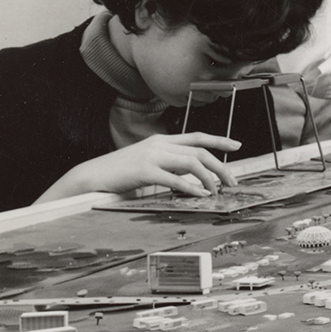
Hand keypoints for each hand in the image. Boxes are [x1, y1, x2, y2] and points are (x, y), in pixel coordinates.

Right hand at [45, 132, 240, 201]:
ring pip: (192, 163)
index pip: (196, 136)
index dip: (218, 140)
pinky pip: (175, 179)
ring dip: (209, 178)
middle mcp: (159, 145)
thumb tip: (194, 174)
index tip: (237, 144)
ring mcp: (152, 156)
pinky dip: (192, 188)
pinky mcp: (145, 171)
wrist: (93, 176)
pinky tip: (201, 195)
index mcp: (161, 141)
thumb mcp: (149, 163)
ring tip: (217, 191)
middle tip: (232, 181)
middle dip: (221, 166)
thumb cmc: (122, 172)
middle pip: (199, 151)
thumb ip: (170, 165)